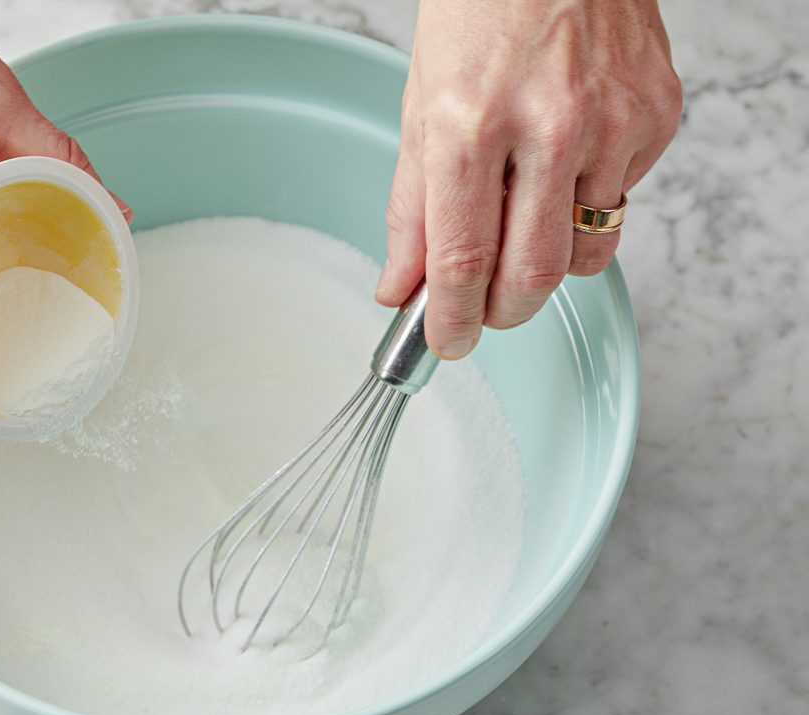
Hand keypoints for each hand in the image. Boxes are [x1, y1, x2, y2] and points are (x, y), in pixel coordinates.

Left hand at [376, 0, 680, 357]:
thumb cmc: (479, 17)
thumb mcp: (420, 110)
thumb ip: (411, 210)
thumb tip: (402, 287)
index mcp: (471, 124)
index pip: (463, 261)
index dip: (450, 320)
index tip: (445, 341)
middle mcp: (548, 126)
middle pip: (530, 277)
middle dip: (500, 314)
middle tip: (481, 312)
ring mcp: (611, 123)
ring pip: (581, 254)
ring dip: (543, 267)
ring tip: (519, 227)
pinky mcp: (654, 117)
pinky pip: (619, 204)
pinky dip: (584, 209)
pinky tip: (563, 167)